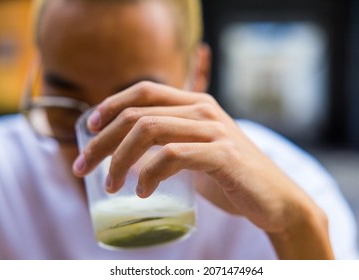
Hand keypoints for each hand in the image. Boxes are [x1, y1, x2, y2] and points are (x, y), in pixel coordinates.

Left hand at [72, 81, 333, 258]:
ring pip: (149, 130)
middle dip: (103, 141)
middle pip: (137, 113)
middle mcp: (204, 109)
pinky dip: (150, 174)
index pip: (144, 90)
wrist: (275, 199)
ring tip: (111, 186)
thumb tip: (129, 153)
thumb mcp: (198, 150)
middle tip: (83, 167)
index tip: (90, 128)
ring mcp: (214, 130)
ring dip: (120, 160)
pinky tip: (143, 192)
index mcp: (196, 103)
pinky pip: (172, 155)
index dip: (111, 104)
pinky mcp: (222, 154)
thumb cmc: (230, 177)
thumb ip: (172, 142)